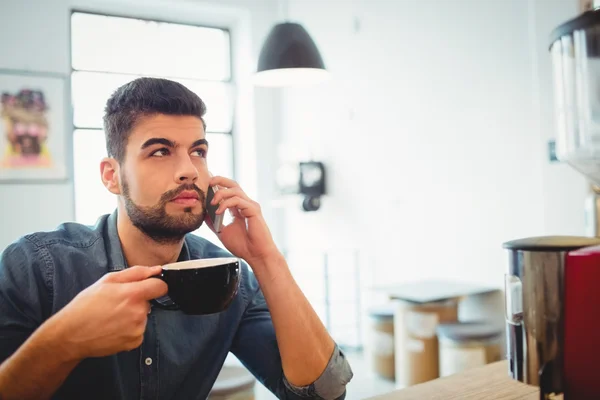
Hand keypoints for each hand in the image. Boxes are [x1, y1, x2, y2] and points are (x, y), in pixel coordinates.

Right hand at [49, 266, 167, 360]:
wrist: (71, 335)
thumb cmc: (86, 305)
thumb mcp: (107, 281)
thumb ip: (136, 273)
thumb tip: (156, 270)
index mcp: (133, 294)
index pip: (161, 286)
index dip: (154, 285)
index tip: (146, 287)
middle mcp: (139, 313)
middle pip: (149, 302)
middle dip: (137, 301)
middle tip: (116, 304)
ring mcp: (138, 329)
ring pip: (143, 316)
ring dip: (133, 315)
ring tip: (112, 317)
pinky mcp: (135, 342)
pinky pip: (139, 330)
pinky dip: (130, 329)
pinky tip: (114, 328)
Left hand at [208, 176, 280, 264]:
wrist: (256, 255)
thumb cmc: (243, 246)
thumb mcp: (222, 232)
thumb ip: (213, 222)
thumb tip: (203, 213)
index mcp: (239, 208)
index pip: (228, 190)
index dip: (217, 186)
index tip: (205, 188)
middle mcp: (246, 204)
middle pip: (233, 184)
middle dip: (220, 180)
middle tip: (208, 182)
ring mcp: (250, 206)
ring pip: (235, 190)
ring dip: (220, 193)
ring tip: (212, 202)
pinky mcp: (253, 210)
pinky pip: (237, 200)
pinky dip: (225, 203)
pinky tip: (219, 212)